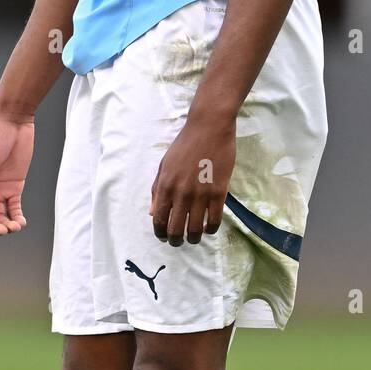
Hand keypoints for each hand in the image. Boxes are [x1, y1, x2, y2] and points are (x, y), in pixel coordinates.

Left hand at [149, 111, 236, 246]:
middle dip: (176, 241)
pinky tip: (209, 227)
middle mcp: (181, 194)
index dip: (160, 234)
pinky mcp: (218, 192)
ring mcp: (200, 194)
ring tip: (195, 237)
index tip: (164, 237)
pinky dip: (210, 229)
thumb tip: (152, 212)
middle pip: (175, 230)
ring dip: (194, 238)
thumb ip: (157, 190)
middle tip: (179, 242)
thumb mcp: (164, 165)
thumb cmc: (185, 144)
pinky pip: (214, 221)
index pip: (159, 220)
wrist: (209, 127)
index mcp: (165, 186)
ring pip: (195, 230)